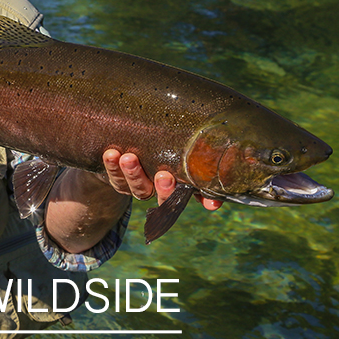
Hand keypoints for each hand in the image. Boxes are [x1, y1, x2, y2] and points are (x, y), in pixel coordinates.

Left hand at [101, 150, 222, 209]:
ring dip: (133, 174)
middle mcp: (160, 187)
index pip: (196, 192)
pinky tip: (111, 154)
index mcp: (179, 181)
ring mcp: (138, 184)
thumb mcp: (175, 138)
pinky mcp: (117, 178)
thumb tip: (227, 134)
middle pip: (165, 197)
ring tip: (128, 158)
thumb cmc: (158, 138)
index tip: (212, 204)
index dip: (205, 200)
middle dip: (165, 189)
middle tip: (164, 176)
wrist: (122, 146)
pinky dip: (111, 166)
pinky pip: (114, 177)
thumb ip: (192, 139)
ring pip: (137, 188)